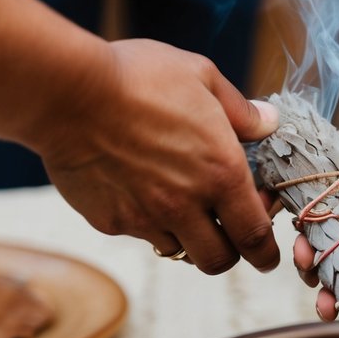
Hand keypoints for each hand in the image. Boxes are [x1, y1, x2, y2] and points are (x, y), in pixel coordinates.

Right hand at [34, 38, 280, 274]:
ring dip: (188, 236)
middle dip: (229, 252)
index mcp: (221, 171)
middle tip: (227, 231)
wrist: (69, 94)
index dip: (265, 251)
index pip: (255, 235)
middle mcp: (187, 203)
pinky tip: (142, 189)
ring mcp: (145, 216)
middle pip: (219, 261)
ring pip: (179, 251)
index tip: (265, 250)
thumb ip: (240, 109)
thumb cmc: (138, 77)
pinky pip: (139, 233)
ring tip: (183, 203)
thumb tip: (268, 123)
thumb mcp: (201, 76)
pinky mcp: (111, 220)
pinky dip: (149, 223)